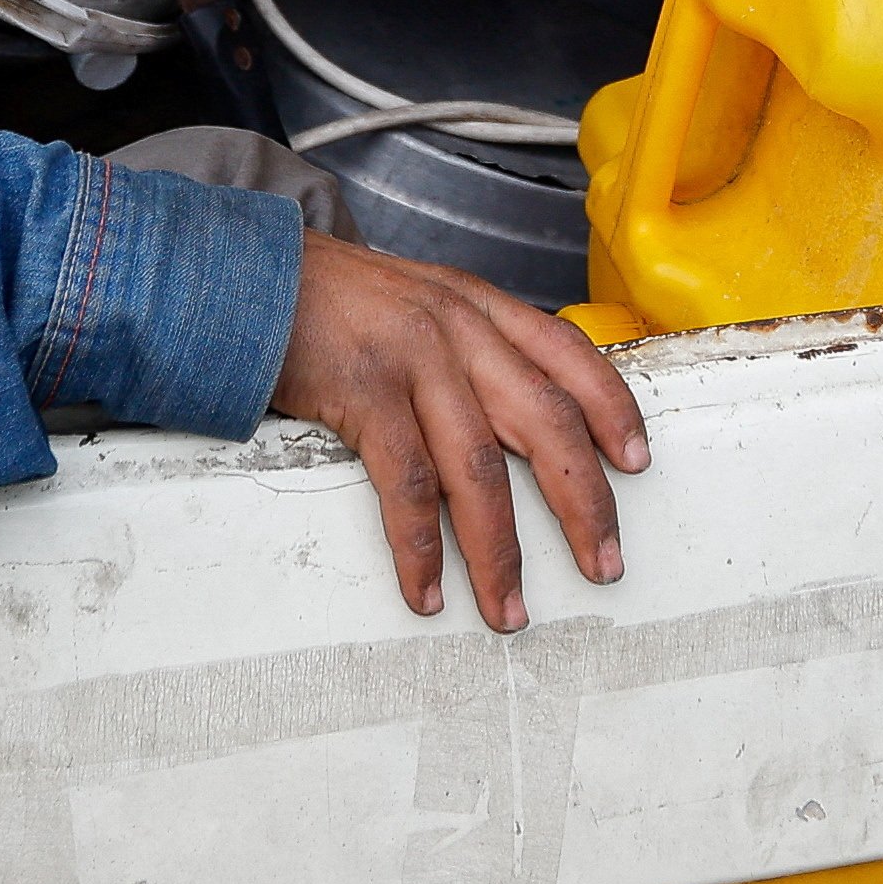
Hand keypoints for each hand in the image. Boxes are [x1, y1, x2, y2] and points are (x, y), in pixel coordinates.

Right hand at [272, 235, 650, 630]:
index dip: (613, 406)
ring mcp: (412, 359)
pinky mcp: (363, 394)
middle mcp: (458, 327)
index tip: (638, 461)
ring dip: (500, 550)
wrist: (244, 275)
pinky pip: (408, 485)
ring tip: (510, 608)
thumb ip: (466, 342)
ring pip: (481, 467)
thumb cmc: (327, 299)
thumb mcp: (415, 300)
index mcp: (477, 304)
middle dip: (583, 501)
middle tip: (603, 563)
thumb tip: (512, 411)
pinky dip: (422, 548)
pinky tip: (426, 590)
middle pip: (546, 420)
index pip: (569, 350)